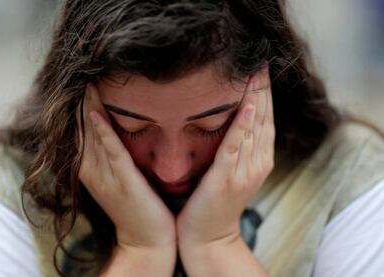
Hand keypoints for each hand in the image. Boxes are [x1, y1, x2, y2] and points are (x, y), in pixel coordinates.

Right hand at [77, 84, 175, 251]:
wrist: (148, 240)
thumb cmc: (138, 206)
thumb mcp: (119, 178)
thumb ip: (114, 156)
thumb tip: (114, 130)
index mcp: (92, 170)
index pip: (81, 132)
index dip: (80, 108)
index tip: (82, 83)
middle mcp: (93, 172)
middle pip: (82, 131)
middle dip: (80, 104)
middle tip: (80, 75)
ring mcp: (107, 178)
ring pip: (93, 138)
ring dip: (88, 111)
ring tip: (87, 85)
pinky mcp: (124, 183)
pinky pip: (113, 154)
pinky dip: (104, 134)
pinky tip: (98, 116)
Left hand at [177, 66, 274, 247]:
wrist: (207, 236)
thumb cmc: (215, 201)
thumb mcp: (231, 170)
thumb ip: (236, 146)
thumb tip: (233, 118)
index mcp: (259, 159)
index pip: (264, 118)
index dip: (264, 92)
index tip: (261, 68)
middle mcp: (258, 162)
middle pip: (264, 118)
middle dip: (263, 89)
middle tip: (261, 61)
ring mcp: (244, 171)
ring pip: (254, 128)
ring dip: (256, 99)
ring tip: (256, 73)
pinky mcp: (226, 179)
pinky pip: (236, 148)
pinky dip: (242, 127)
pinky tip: (245, 107)